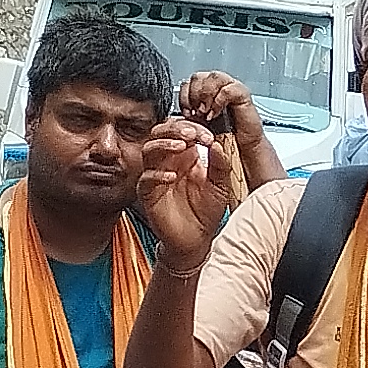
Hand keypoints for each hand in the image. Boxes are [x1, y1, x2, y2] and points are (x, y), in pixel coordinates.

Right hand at [131, 118, 239, 263]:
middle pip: (161, 132)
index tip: (208, 137)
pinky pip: (146, 178)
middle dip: (176, 129)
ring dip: (164, 144)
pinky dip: (157, 174)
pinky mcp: (148, 193)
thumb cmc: (206, 211)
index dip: (194, 128)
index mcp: (186, 155)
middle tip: (191, 134)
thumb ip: (220, 164)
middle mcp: (169, 162)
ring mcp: (157, 176)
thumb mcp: (221, 185)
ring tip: (181, 146)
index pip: (182, 130)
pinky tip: (172, 177)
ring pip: (149, 149)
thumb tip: (216, 144)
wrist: (197, 240)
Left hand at [179, 71, 259, 135]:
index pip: (188, 82)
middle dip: (194, 95)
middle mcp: (216, 88)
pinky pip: (228, 88)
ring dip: (206, 95)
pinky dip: (219, 100)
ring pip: (214, 77)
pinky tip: (216, 113)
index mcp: (204, 94)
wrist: (242, 150)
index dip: (184, 96)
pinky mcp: (242, 95)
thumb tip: (179, 113)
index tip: (186, 112)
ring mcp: (230, 89)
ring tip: (206, 112)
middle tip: (197, 112)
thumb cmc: (222, 140)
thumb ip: (190, 117)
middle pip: (198, 76)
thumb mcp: (199, 129)